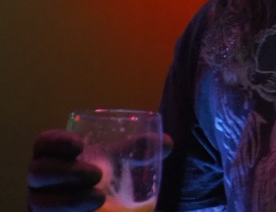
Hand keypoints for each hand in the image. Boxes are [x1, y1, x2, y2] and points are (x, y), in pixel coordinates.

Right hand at [28, 130, 173, 211]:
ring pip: (38, 202)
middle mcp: (41, 181)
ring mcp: (40, 204)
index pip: (42, 144)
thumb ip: (140, 150)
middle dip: (65, 172)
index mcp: (55, 157)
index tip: (80, 145)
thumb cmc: (103, 178)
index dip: (55, 142)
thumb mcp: (119, 162)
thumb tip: (166, 142)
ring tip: (99, 197)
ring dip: (68, 199)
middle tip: (97, 174)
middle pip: (37, 172)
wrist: (99, 208)